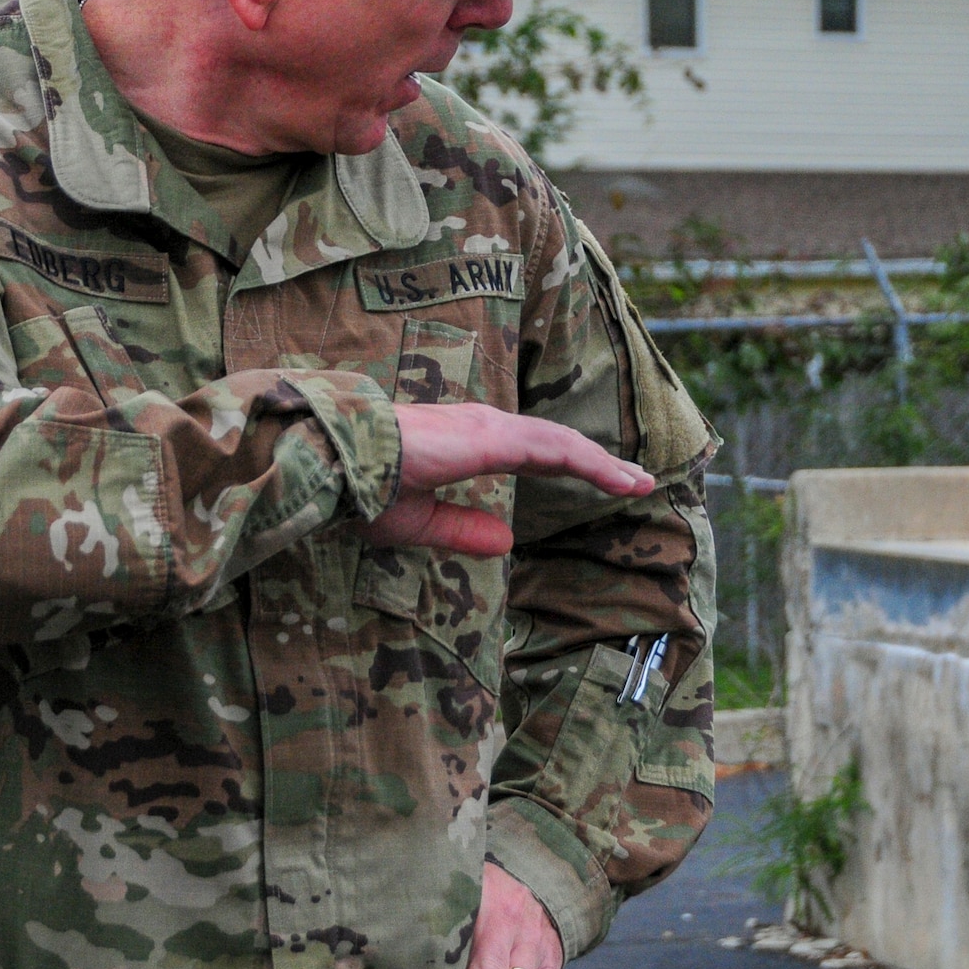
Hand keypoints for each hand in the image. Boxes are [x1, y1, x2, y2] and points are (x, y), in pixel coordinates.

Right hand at [357, 402, 651, 555]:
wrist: (329, 467)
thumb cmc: (359, 491)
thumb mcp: (418, 522)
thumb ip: (463, 529)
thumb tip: (505, 542)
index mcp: (464, 443)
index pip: (531, 452)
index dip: (569, 465)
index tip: (605, 482)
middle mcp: (482, 427)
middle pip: (554, 445)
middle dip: (598, 463)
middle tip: (637, 481)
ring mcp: (487, 428)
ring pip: (560, 444)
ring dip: (603, 463)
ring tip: (639, 482)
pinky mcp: (490, 437)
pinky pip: (553, 449)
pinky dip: (591, 462)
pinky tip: (617, 479)